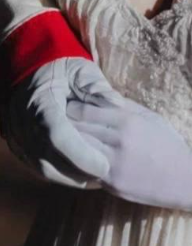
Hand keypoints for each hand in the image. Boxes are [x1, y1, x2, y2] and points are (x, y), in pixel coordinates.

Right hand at [2, 57, 123, 186]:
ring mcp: (18, 138)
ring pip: (43, 169)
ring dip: (71, 177)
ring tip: (98, 177)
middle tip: (107, 175)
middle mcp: (23, 123)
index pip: (58, 135)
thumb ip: (98, 89)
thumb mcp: (81, 71)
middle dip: (79, 172)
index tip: (104, 166)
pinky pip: (39, 168)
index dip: (81, 155)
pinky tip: (82, 174)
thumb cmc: (62, 68)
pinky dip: (61, 174)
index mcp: (40, 101)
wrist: (32, 70)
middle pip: (49, 160)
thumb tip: (119, 105)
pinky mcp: (20, 147)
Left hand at [67, 97, 191, 207]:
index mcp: (128, 121)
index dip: (71, 108)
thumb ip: (126, 107)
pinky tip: (72, 158)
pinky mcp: (111, 182)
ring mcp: (113, 163)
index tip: (64, 105)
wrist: (183, 178)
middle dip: (64, 124)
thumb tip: (100, 96)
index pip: (87, 111)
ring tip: (59, 138)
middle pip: (78, 129)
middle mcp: (118, 140)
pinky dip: (77, 162)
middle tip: (53, 121)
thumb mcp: (151, 117)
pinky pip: (86, 169)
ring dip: (66, 144)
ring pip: (78, 150)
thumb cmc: (168, 143)